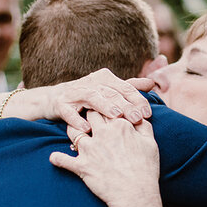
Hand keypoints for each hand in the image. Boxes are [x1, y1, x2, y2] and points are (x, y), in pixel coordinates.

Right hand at [39, 67, 158, 132]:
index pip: (126, 88)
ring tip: (116, 117)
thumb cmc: (88, 97)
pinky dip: (76, 119)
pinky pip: (68, 111)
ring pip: (92, 97)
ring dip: (105, 106)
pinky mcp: (60, 104)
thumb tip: (152, 82)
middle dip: (126, 106)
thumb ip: (130, 87)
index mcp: (105, 78)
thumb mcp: (110, 90)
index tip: (147, 114)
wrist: (54, 99)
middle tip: (137, 118)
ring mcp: (75, 93)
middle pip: (112, 93)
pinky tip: (86, 128)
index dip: (138, 100)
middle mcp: (91, 83)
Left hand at [49, 111, 159, 206]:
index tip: (102, 106)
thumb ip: (144, 126)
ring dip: (71, 129)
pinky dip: (57, 158)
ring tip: (73, 131)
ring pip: (73, 131)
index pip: (108, 107)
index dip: (105, 106)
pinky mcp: (82, 166)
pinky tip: (54, 157)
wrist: (136, 194)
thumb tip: (138, 116)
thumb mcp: (151, 144)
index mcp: (120, 126)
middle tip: (85, 114)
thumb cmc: (146, 170)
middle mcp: (103, 134)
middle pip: (89, 115)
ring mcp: (90, 150)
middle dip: (87, 113)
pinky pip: (63, 160)